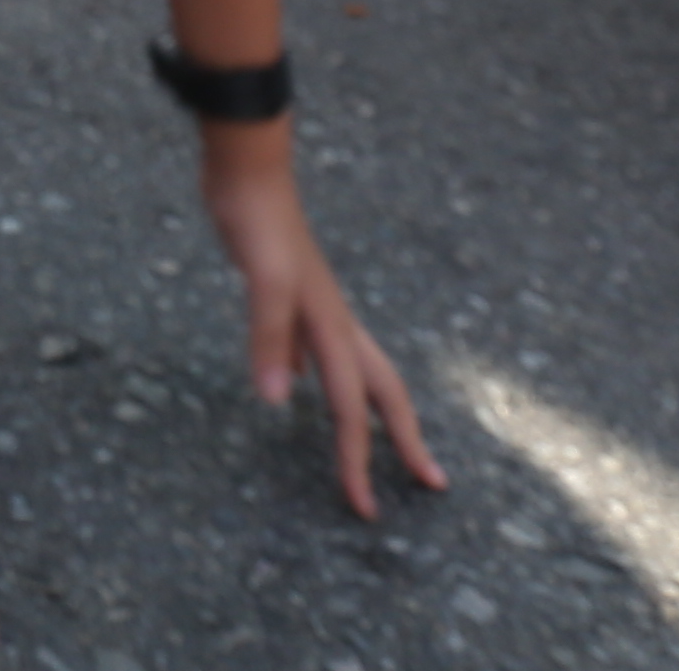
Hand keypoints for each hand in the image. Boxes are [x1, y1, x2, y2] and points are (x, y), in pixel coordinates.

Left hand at [200, 142, 443, 520]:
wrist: (248, 168)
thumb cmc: (257, 220)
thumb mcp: (260, 279)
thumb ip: (269, 337)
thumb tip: (275, 403)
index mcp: (331, 328)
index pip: (350, 410)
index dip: (357, 461)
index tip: (365, 510)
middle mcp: (333, 322)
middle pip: (381, 393)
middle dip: (404, 441)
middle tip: (429, 483)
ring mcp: (315, 308)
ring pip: (356, 372)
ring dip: (369, 412)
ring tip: (374, 441)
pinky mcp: (290, 294)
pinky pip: (317, 349)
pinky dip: (320, 374)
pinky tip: (297, 379)